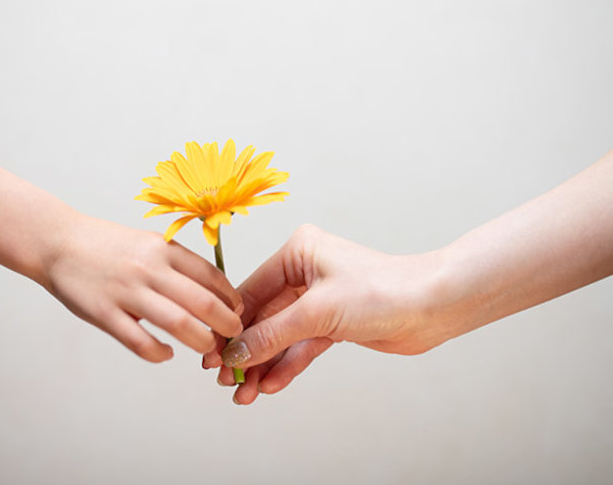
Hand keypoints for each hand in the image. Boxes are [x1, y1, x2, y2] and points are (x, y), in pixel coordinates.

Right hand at [46, 215, 243, 361]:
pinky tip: (166, 354)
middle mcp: (149, 269)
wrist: (58, 242)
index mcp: (163, 249)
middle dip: (226, 325)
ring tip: (207, 348)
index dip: (231, 298)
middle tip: (232, 336)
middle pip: (203, 303)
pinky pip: (141, 343)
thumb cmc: (107, 246)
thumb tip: (212, 292)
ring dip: (201, 341)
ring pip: (179, 324)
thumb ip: (176, 265)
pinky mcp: (105, 314)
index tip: (238, 311)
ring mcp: (127, 292)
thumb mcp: (148, 243)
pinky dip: (160, 353)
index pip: (212, 276)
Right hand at [205, 224, 442, 403]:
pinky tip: (269, 385)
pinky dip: (286, 365)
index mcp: (297, 252)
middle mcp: (304, 272)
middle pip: (263, 317)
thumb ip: (272, 334)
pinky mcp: (332, 323)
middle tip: (226, 379)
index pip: (251, 291)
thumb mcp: (318, 312)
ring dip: (264, 364)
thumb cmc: (383, 291)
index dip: (231, 326)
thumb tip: (236, 352)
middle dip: (247, 351)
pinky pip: (300, 346)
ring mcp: (318, 298)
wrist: (433, 308)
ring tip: (245, 392)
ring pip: (280, 336)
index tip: (212, 353)